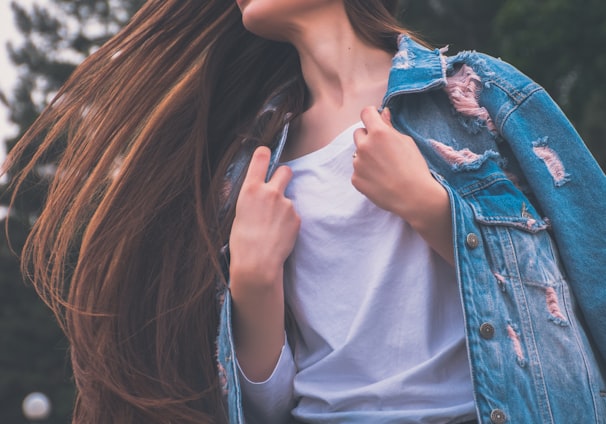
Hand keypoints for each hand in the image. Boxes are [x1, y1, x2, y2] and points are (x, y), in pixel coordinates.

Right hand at [229, 146, 300, 287]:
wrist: (257, 264)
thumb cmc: (241, 241)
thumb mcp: (236, 213)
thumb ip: (246, 196)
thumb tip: (248, 187)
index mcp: (250, 189)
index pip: (261, 157)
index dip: (264, 154)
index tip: (265, 154)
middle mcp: (270, 192)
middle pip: (285, 170)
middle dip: (284, 175)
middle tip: (278, 187)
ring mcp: (286, 204)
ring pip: (288, 198)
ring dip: (283, 208)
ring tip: (272, 227)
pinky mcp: (296, 218)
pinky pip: (293, 215)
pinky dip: (288, 223)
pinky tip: (279, 235)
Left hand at [352, 107, 453, 262]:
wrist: (414, 196)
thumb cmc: (415, 167)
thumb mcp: (407, 142)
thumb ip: (390, 127)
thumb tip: (382, 113)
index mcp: (378, 133)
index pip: (366, 113)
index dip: (372, 115)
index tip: (376, 120)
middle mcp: (364, 146)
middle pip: (359, 133)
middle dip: (368, 137)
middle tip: (383, 149)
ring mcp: (358, 164)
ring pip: (358, 154)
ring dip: (367, 157)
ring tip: (384, 168)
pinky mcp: (356, 179)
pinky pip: (358, 171)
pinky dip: (366, 173)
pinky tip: (380, 180)